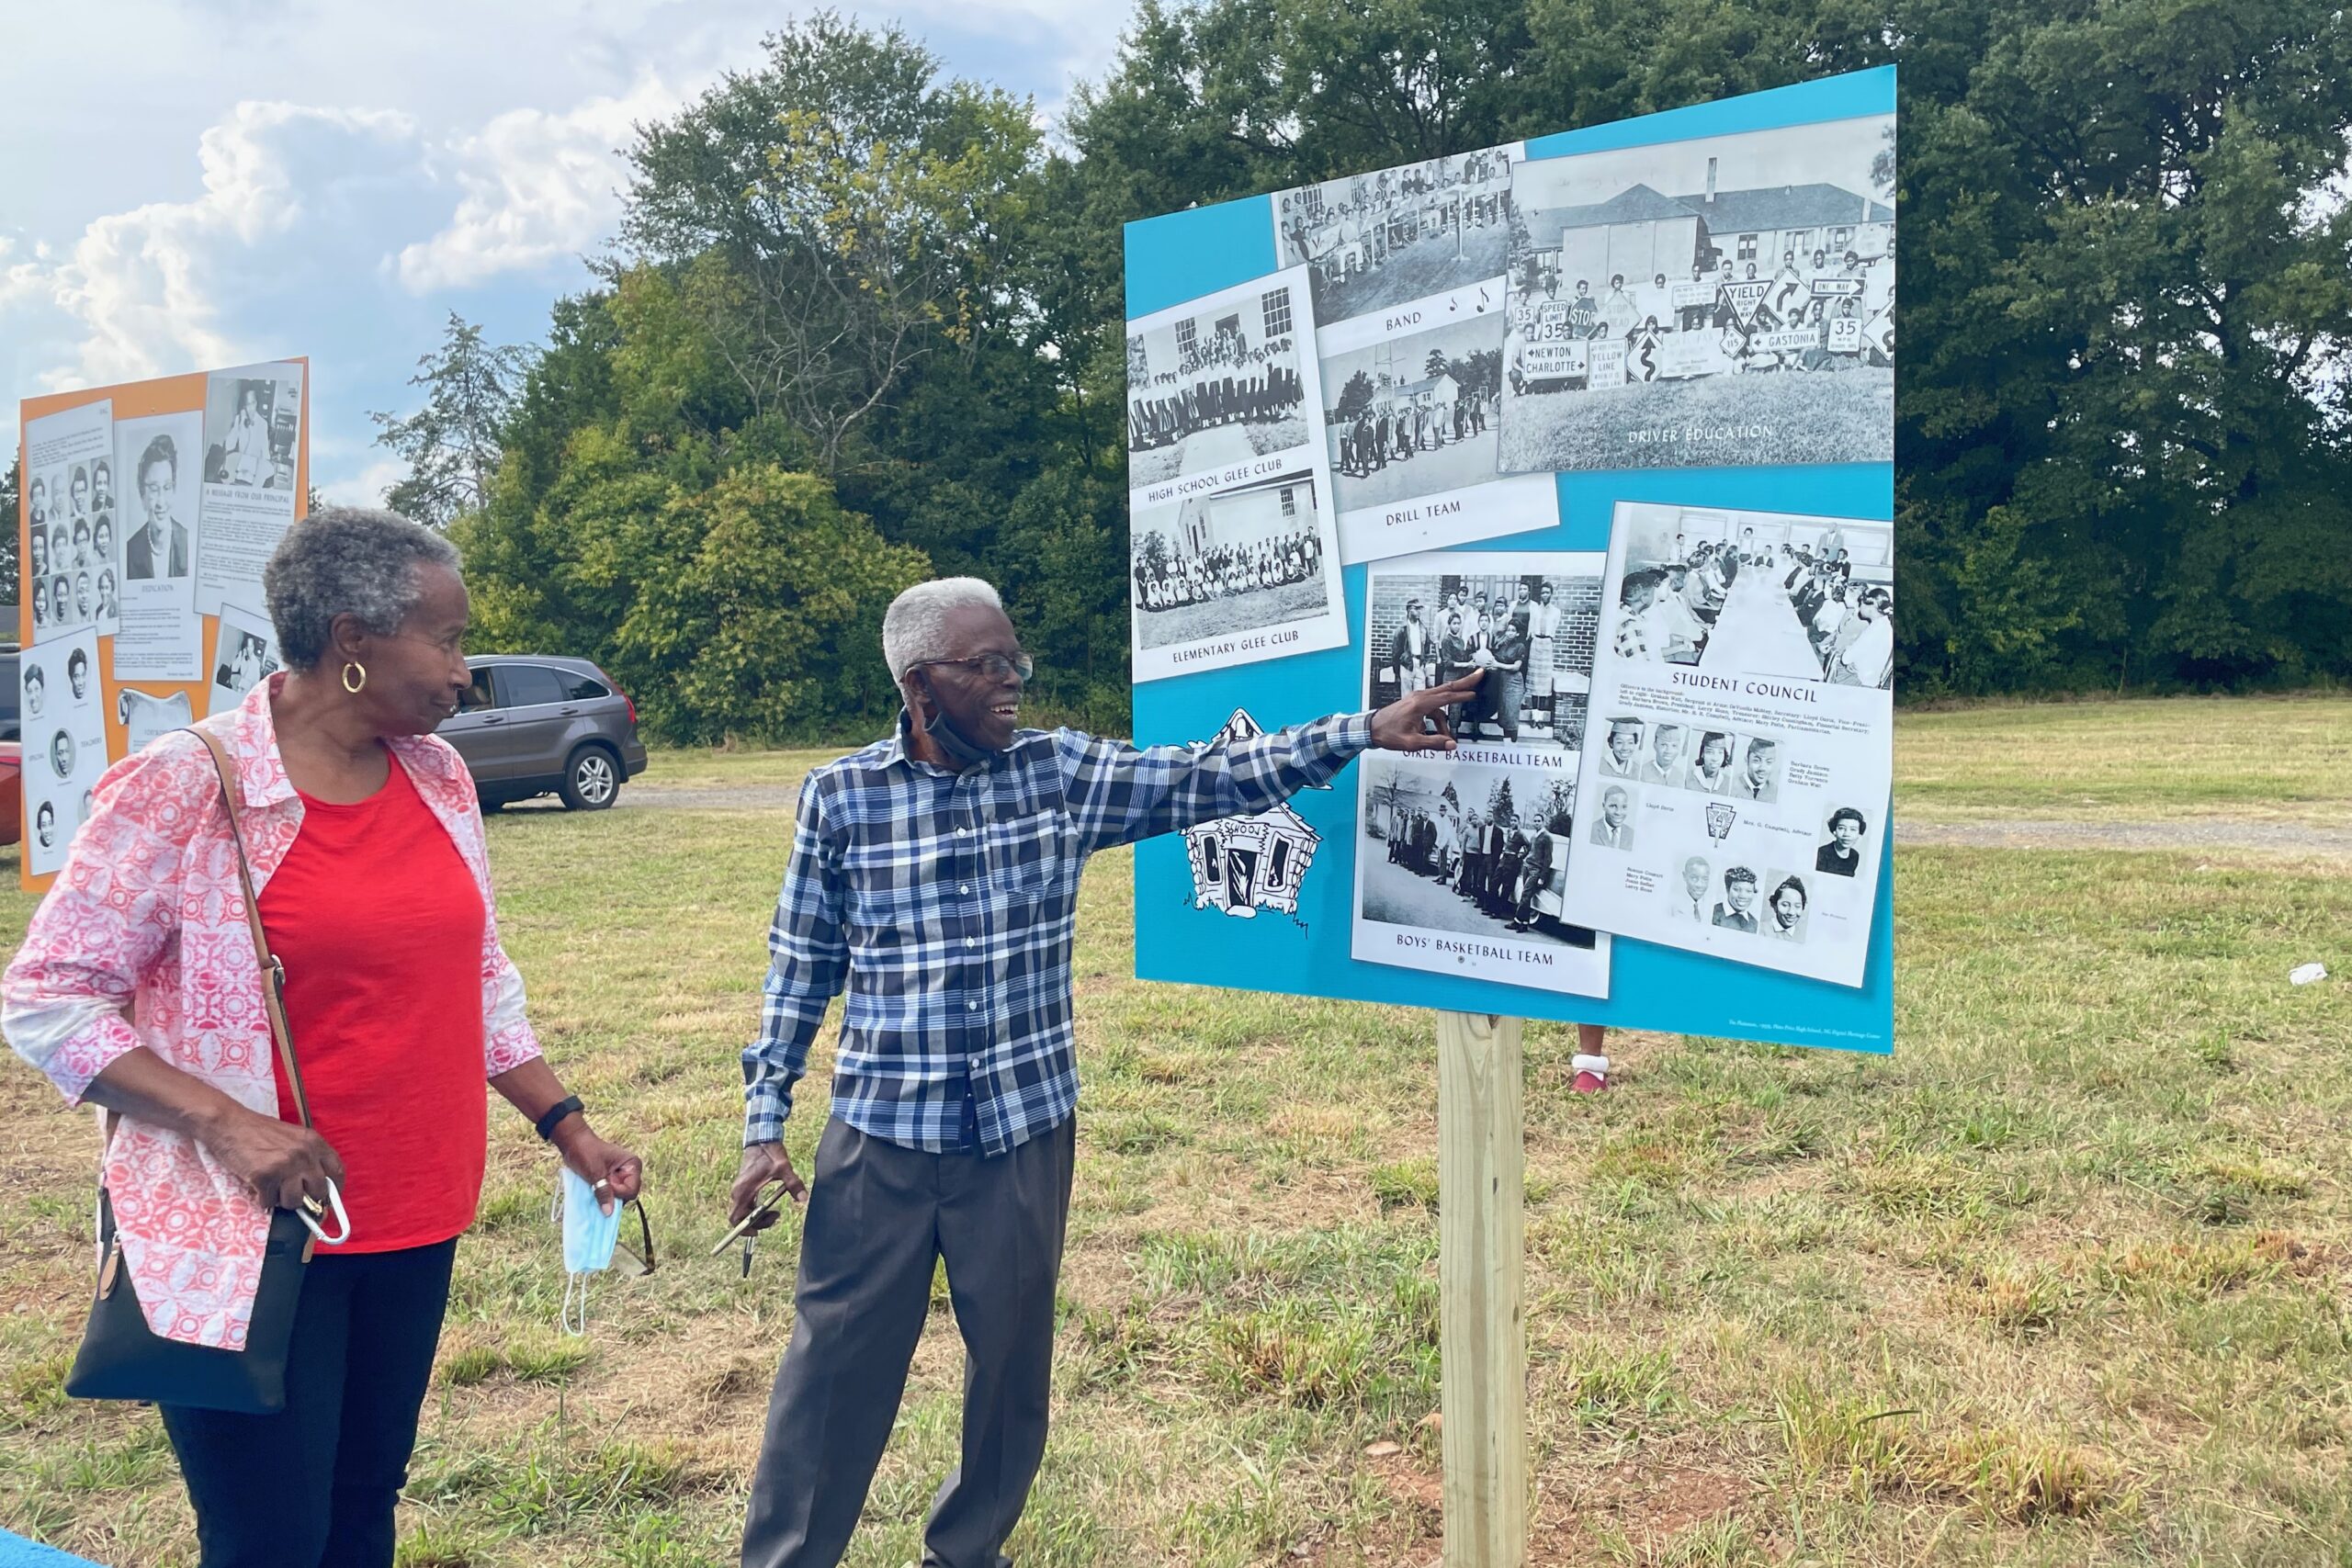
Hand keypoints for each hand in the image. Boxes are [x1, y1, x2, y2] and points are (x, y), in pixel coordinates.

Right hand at [205, 1105, 345, 1212]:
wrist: (228, 1123)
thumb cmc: (257, 1131)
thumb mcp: (292, 1137)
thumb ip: (307, 1156)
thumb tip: (318, 1186)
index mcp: (314, 1142)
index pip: (337, 1171)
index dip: (334, 1189)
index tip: (328, 1199)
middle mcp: (304, 1154)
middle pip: (319, 1192)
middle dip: (306, 1199)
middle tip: (291, 1195)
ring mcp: (285, 1165)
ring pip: (294, 1201)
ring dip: (281, 1200)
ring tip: (271, 1187)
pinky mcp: (264, 1176)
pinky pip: (269, 1202)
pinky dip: (262, 1199)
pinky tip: (256, 1186)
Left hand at [553, 1122, 642, 1214]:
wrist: (574, 1143)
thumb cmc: (586, 1152)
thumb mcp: (595, 1172)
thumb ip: (603, 1192)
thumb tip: (609, 1213)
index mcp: (633, 1165)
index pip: (632, 1190)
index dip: (618, 1192)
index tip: (604, 1184)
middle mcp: (630, 1172)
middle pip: (627, 1195)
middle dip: (612, 1195)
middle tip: (598, 1185)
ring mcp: (621, 1177)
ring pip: (618, 1197)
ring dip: (606, 1196)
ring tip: (595, 1187)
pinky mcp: (612, 1181)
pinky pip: (611, 1194)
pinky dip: (602, 1196)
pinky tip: (594, 1190)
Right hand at [729, 1142, 804, 1231]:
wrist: (761, 1139)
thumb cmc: (770, 1153)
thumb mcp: (783, 1168)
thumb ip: (793, 1184)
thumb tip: (803, 1198)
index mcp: (743, 1191)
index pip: (734, 1219)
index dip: (743, 1230)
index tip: (758, 1232)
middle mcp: (738, 1192)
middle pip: (740, 1218)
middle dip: (757, 1223)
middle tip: (775, 1216)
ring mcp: (740, 1190)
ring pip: (743, 1212)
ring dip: (758, 1216)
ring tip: (775, 1212)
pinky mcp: (744, 1187)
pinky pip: (746, 1205)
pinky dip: (756, 1209)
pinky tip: (770, 1205)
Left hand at [1371, 670, 1483, 752]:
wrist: (1371, 728)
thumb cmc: (1387, 733)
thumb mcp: (1412, 743)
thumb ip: (1434, 743)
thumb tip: (1451, 744)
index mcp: (1420, 704)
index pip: (1447, 696)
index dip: (1463, 693)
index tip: (1476, 690)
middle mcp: (1419, 697)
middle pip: (1447, 688)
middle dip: (1465, 683)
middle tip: (1479, 675)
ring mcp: (1416, 698)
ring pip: (1440, 700)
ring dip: (1447, 717)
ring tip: (1447, 735)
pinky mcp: (1414, 703)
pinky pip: (1433, 708)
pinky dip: (1439, 718)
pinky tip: (1437, 732)